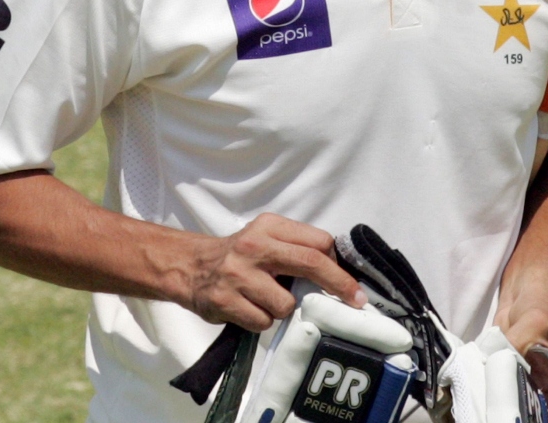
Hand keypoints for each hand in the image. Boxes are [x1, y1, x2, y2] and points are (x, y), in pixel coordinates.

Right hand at [182, 213, 365, 331]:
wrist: (191, 266)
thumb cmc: (239, 254)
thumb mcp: (265, 236)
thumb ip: (296, 246)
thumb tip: (337, 268)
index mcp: (269, 226)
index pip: (317, 241)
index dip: (337, 264)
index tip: (351, 283)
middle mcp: (255, 246)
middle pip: (311, 263)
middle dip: (338, 284)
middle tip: (356, 301)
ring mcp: (239, 274)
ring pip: (287, 303)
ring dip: (283, 308)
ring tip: (265, 299)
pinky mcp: (226, 301)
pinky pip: (264, 322)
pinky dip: (262, 320)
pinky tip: (249, 308)